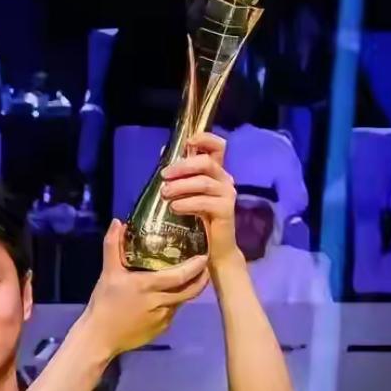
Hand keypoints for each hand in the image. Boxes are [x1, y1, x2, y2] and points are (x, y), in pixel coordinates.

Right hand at [84, 220, 209, 357]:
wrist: (99, 338)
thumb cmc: (104, 304)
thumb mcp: (108, 273)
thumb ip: (113, 246)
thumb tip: (118, 222)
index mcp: (149, 286)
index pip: (181, 276)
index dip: (196, 267)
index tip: (204, 255)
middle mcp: (161, 303)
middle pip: (190, 290)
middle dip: (202, 278)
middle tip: (205, 265)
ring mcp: (163, 319)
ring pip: (182, 301)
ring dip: (188, 290)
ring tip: (190, 277)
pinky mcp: (162, 329)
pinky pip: (173, 312)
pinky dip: (175, 302)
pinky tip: (169, 296)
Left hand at [160, 132, 237, 268]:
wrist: (214, 250)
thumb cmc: (199, 220)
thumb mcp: (187, 193)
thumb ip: (179, 174)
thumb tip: (162, 152)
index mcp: (216, 172)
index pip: (218, 147)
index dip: (205, 139)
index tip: (187, 142)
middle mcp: (225, 180)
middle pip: (207, 162)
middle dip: (183, 166)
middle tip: (164, 176)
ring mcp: (228, 195)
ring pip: (204, 182)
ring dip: (181, 186)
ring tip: (165, 194)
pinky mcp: (226, 211)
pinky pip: (205, 202)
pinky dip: (187, 203)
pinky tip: (175, 208)